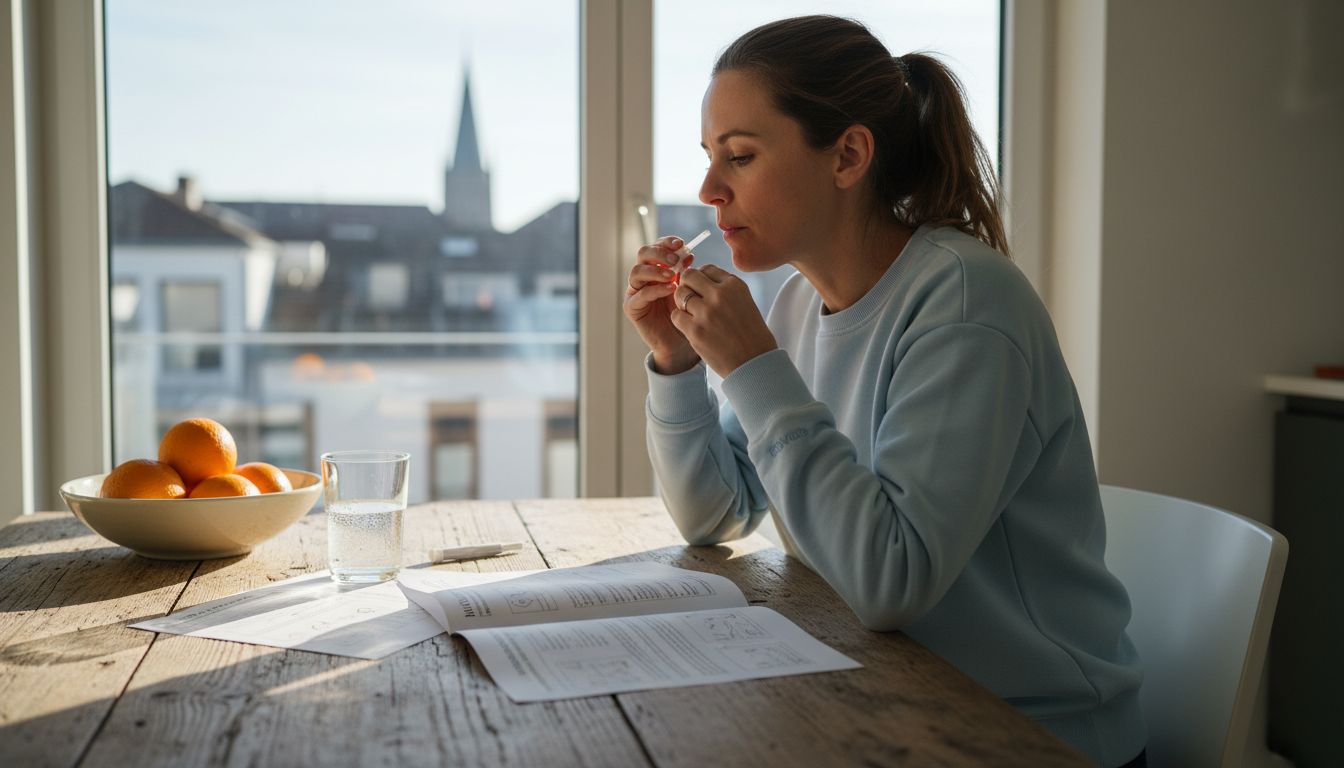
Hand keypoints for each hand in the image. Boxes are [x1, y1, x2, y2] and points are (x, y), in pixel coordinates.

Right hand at [623, 236, 699, 373]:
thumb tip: (690, 254)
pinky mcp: (632, 308)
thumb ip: (687, 273)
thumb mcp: (689, 289)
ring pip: (636, 272)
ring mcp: (635, 291)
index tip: (681, 244)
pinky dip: (655, 290)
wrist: (680, 341)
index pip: (657, 247)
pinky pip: (639, 295)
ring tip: (673, 276)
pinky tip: (670, 290)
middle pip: (642, 254)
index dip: (666, 242)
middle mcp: (643, 276)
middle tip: (676, 260)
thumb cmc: (686, 313)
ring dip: (655, 270)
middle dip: (659, 253)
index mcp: (657, 267)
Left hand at [670, 264, 777, 377]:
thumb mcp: (745, 302)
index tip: (702, 289)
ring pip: (680, 294)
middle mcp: (720, 295)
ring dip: (682, 303)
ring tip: (691, 313)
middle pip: (690, 276)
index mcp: (735, 285)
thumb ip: (726, 289)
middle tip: (690, 298)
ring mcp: (706, 312)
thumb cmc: (751, 334)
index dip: (701, 278)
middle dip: (687, 285)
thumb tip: (703, 278)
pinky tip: (690, 326)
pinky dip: (680, 319)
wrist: (754, 362)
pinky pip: (676, 315)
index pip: (707, 268)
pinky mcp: (695, 330)